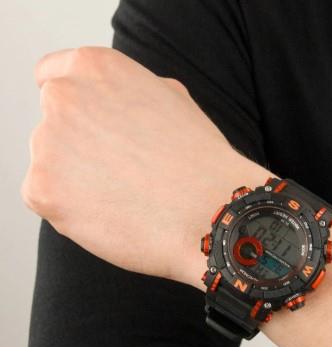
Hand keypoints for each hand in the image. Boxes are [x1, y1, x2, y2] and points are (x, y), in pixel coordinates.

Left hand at [22, 47, 268, 287]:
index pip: (51, 75)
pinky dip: (72, 208)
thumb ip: (127, 91)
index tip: (83, 125)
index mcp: (94, 68)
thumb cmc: (197, 159)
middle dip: (78, 144)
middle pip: (53, 124)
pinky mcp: (42, 190)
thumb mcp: (170, 99)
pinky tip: (110, 211)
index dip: (71, 104)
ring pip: (51, 163)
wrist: (208, 210)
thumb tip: (110, 102)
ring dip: (76, 178)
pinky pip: (48, 198)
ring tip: (122, 193)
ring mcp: (48, 144)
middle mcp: (63, 98)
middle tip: (119, 169)